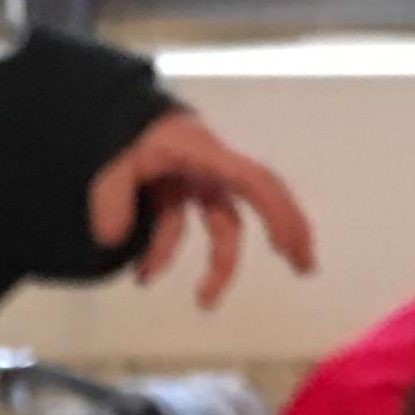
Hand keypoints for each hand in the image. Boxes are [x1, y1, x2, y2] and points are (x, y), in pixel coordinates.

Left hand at [85, 109, 319, 307]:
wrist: (109, 112)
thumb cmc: (121, 128)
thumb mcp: (111, 160)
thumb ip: (111, 199)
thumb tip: (112, 239)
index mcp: (204, 154)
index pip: (252, 181)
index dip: (276, 212)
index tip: (287, 247)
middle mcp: (210, 168)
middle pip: (259, 198)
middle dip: (286, 232)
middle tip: (305, 268)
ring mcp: (197, 181)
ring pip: (222, 226)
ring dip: (215, 266)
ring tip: (204, 303)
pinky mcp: (179, 192)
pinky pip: (183, 228)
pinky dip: (164, 254)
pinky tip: (143, 275)